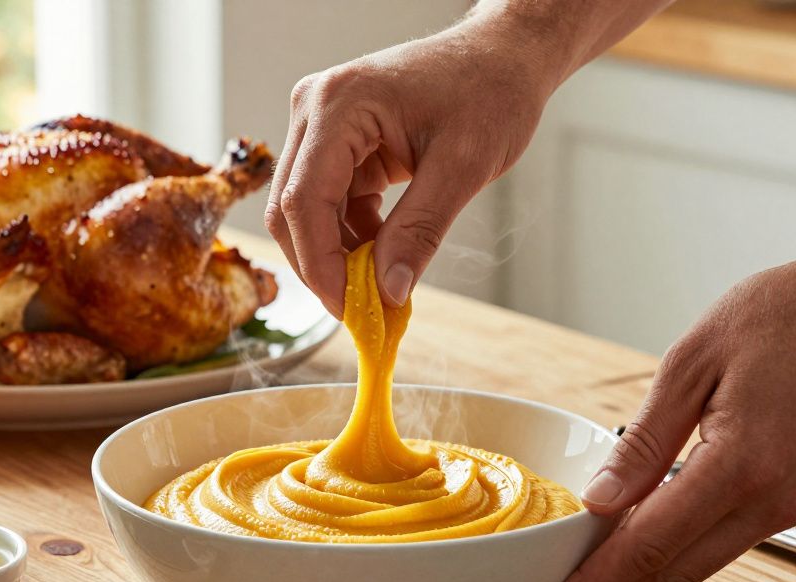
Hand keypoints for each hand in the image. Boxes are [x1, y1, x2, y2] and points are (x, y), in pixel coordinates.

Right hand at [265, 10, 563, 315]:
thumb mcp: (464, 166)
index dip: (320, 263)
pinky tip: (385, 256)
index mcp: (339, 105)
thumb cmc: (490, 91)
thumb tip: (389, 292)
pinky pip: (330, 204)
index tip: (349, 309)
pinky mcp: (336, 144)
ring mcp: (321, 127)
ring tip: (382, 287)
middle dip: (323, 265)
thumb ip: (420, 231)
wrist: (503, 57)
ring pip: (307, 212)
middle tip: (363, 311)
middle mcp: (315, 111)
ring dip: (339, 255)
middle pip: (292, 209)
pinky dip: (353, 238)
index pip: (304, 199)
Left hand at [537, 226, 795, 581]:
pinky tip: (641, 551)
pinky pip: (726, 542)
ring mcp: (791, 504)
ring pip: (702, 565)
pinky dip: (679, 555)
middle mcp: (771, 498)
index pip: (649, 545)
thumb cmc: (783, 315)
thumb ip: (643, 441)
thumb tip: (599, 499)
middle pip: (675, 574)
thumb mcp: (690, 363)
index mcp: (740, 464)